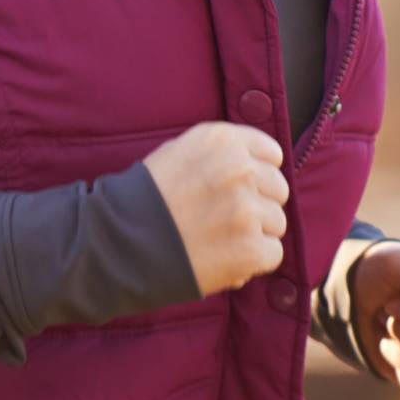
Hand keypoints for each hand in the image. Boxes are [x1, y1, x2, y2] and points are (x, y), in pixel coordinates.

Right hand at [143, 121, 289, 296]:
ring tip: (218, 236)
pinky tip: (224, 255)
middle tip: (224, 215)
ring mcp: (246, 210)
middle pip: (278, 188)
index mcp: (221, 140)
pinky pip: (273, 253)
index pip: (272, 153)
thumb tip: (262, 165)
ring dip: (254, 232)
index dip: (258, 172)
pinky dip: (252, 259)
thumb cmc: (147, 196)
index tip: (240, 186)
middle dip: (258, 202)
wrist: (121, 241)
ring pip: (277, 222)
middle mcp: (239, 169)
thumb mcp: (179, 152)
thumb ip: (222, 152)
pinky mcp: (250, 248)